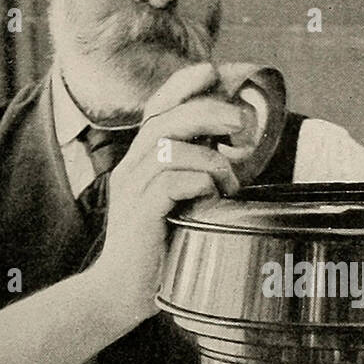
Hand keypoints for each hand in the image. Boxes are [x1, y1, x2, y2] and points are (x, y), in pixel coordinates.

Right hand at [88, 62, 251, 328]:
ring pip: (172, 149)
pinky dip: (202, 184)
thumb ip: (193, 172)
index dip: (183, 85)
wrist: (121, 292)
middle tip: (243, 122)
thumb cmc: (159, 247)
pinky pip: (173, 181)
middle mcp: (131, 167)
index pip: (157, 107)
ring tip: (229, 186)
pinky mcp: (141, 213)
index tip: (212, 71)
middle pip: (167, 119)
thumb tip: (229, 148)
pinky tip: (214, 200)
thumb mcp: (176, 201)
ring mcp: (132, 189)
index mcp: (140, 159)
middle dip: (209, 111)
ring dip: (213, 162)